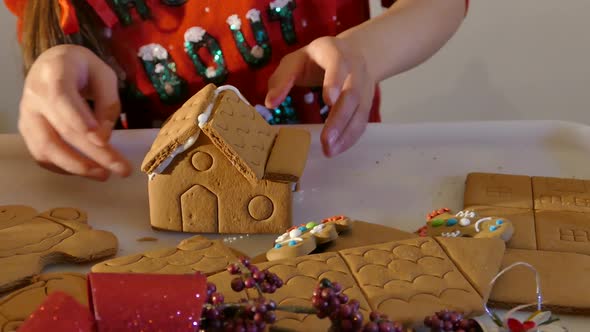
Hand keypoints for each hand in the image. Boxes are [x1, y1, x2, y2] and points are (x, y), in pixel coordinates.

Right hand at [18, 44, 131, 180]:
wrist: (53, 64)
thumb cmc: (83, 69)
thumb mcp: (104, 75)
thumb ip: (107, 103)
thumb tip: (103, 138)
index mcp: (54, 72)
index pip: (62, 99)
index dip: (80, 121)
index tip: (103, 141)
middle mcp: (34, 94)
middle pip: (61, 130)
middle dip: (93, 153)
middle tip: (120, 169)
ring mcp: (27, 114)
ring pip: (46, 147)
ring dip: (76, 166)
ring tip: (103, 175)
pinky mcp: (27, 130)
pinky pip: (40, 155)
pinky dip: (62, 167)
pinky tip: (85, 171)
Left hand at [265, 36, 374, 156]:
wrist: (353, 53)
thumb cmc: (316, 60)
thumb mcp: (295, 61)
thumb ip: (281, 79)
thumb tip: (270, 104)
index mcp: (335, 52)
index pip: (338, 64)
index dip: (335, 81)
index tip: (328, 101)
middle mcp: (355, 69)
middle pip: (352, 93)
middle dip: (339, 118)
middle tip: (325, 140)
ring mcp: (365, 86)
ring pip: (360, 111)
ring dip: (346, 133)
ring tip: (330, 151)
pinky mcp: (367, 103)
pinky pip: (362, 121)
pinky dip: (351, 137)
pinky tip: (337, 149)